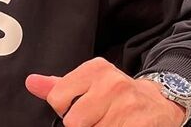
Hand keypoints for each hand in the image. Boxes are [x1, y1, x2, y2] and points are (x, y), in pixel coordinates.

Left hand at [25, 57, 184, 126]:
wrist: (159, 102)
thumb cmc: (117, 94)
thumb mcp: (88, 82)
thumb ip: (58, 85)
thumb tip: (31, 82)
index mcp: (95, 69)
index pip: (58, 97)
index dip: (64, 109)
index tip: (76, 108)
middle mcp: (111, 83)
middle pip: (73, 121)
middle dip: (82, 125)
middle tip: (96, 119)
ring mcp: (127, 105)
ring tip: (109, 122)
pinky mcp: (138, 124)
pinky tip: (119, 126)